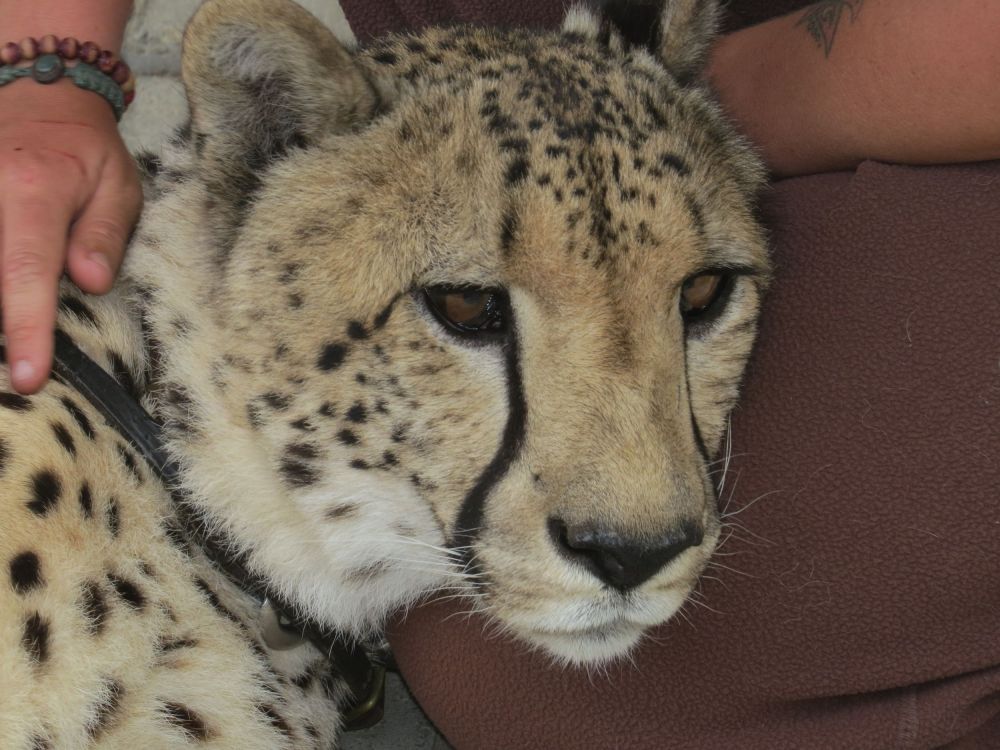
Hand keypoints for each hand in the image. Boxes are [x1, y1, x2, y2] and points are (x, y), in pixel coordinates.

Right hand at [0, 79, 140, 392]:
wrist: (34, 89)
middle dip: (0, 325)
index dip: (26, 326)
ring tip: (16, 345)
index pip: (27, 270)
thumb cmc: (86, 146)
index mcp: (34, 191)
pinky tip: (8, 308)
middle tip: (17, 371)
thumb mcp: (118, 184)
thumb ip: (104, 234)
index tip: (29, 375)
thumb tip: (90, 281)